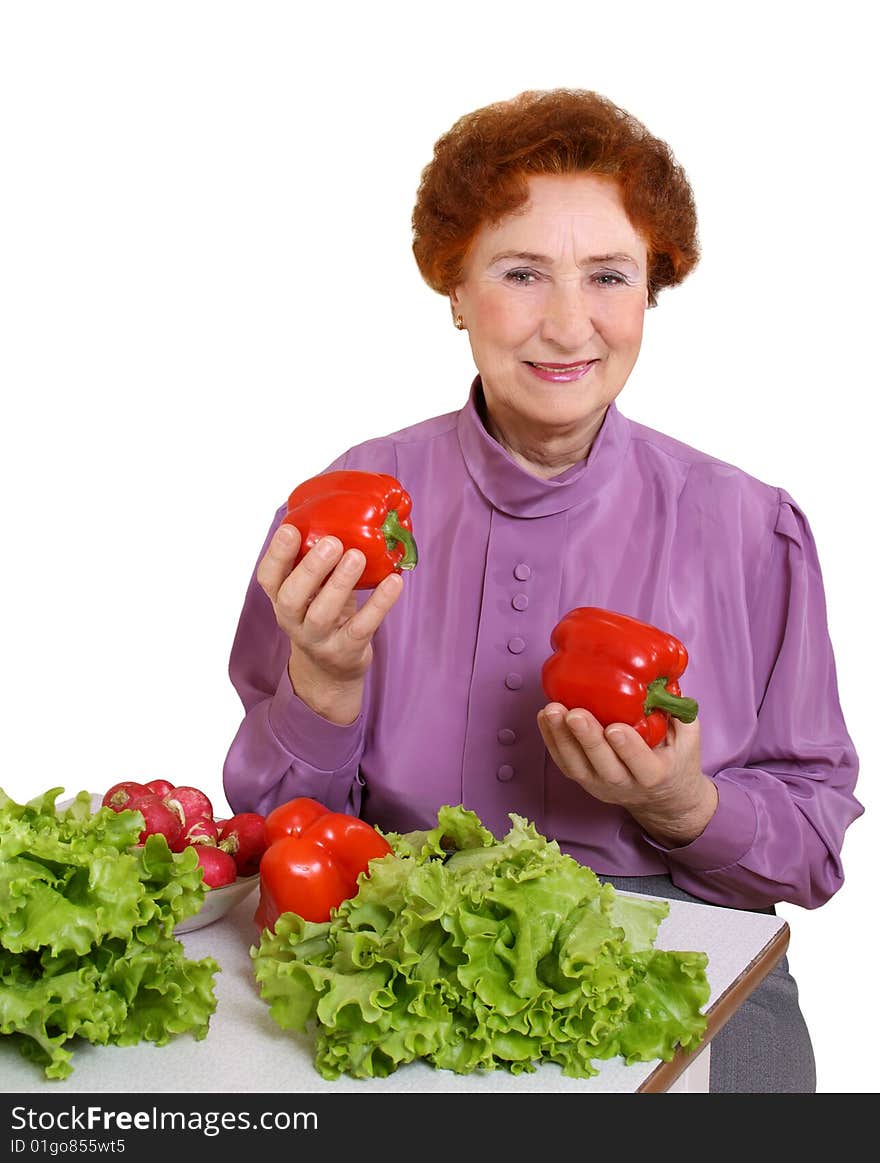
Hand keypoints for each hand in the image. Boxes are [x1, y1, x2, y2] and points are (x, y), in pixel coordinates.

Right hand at [257, 523, 403, 724]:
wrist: (331, 669)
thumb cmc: (323, 613)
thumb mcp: (313, 589)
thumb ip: (317, 560)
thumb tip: (339, 511)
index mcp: (281, 598)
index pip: (268, 577)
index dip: (276, 554)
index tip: (290, 528)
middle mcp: (293, 620)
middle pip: (292, 597)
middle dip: (310, 568)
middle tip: (332, 542)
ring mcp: (318, 639)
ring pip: (322, 614)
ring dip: (340, 583)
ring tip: (358, 556)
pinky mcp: (346, 651)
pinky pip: (361, 628)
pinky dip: (379, 604)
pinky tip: (394, 581)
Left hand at [537, 703, 717, 846]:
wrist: (663, 799)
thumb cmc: (676, 760)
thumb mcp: (688, 738)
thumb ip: (678, 712)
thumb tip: (663, 677)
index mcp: (655, 775)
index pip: (641, 766)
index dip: (628, 748)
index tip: (615, 728)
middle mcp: (625, 784)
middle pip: (602, 766)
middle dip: (587, 739)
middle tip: (574, 713)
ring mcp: (600, 784)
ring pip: (576, 766)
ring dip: (561, 737)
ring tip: (551, 710)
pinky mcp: (583, 779)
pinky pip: (563, 762)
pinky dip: (551, 740)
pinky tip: (545, 717)